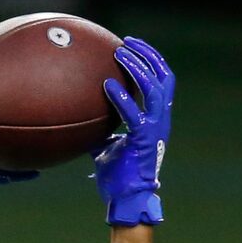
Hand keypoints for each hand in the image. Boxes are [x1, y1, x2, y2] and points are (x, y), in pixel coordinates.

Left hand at [94, 37, 172, 226]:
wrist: (125, 200)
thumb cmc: (117, 177)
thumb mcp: (106, 147)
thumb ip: (99, 130)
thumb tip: (79, 120)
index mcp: (155, 119)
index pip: (161, 80)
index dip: (151, 60)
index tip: (133, 45)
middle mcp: (160, 120)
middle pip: (162, 77)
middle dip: (147, 55)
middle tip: (126, 42)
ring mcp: (154, 129)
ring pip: (154, 89)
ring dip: (138, 68)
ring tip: (120, 54)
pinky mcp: (143, 140)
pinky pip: (135, 113)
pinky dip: (122, 97)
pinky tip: (107, 85)